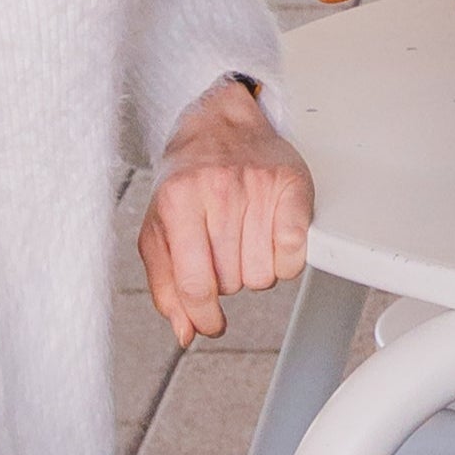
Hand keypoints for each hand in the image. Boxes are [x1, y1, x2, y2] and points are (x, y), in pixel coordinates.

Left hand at [140, 75, 313, 343]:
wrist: (219, 124)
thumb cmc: (186, 181)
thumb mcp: (159, 229)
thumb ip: (165, 283)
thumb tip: (186, 330)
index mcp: (177, 202)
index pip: (196, 284)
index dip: (204, 317)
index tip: (210, 325)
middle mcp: (219, 190)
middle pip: (234, 283)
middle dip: (228, 280)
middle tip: (222, 252)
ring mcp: (258, 186)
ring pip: (266, 274)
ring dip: (256, 269)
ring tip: (244, 241)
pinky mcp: (292, 185)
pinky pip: (295, 254)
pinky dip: (285, 260)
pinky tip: (271, 241)